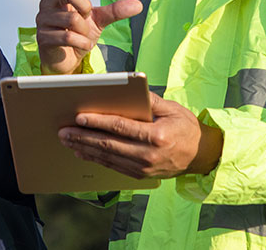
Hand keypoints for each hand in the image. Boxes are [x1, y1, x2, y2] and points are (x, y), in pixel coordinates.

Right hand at [35, 0, 143, 73]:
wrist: (66, 61)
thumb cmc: (79, 35)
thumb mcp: (99, 21)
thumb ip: (115, 11)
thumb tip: (138, 5)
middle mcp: (48, 2)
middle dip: (84, 5)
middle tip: (87, 18)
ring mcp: (43, 19)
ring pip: (71, 18)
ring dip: (85, 32)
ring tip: (84, 37)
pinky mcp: (42, 36)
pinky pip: (68, 36)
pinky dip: (82, 43)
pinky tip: (82, 46)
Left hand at [57, 92, 222, 178]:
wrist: (201, 156)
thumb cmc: (186, 128)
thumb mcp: (172, 109)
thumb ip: (149, 100)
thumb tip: (127, 89)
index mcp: (156, 136)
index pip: (120, 127)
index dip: (98, 122)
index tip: (79, 117)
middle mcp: (148, 155)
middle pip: (109, 144)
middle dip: (83, 137)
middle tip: (63, 131)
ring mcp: (144, 168)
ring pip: (107, 157)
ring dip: (84, 149)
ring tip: (66, 141)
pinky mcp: (140, 175)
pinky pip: (113, 166)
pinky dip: (95, 159)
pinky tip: (81, 152)